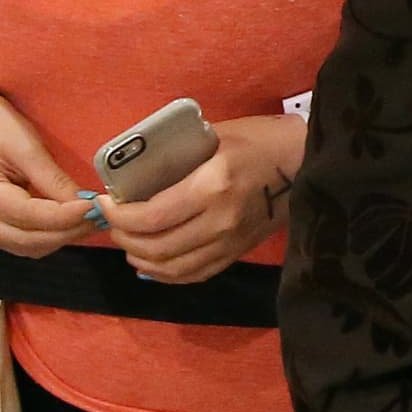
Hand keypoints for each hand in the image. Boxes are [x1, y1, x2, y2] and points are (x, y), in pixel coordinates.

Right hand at [0, 92, 87, 257]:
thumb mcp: (26, 146)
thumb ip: (53, 179)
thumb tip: (84, 204)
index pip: (26, 214)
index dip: (64, 216)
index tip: (94, 207)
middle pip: (25, 239)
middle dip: (66, 231)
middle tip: (98, 217)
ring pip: (23, 246)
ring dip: (58, 237)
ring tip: (87, 219)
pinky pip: (19, 241)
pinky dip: (45, 235)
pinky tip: (67, 222)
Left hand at [102, 115, 303, 283]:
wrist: (307, 163)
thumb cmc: (259, 139)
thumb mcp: (213, 136)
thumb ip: (176, 157)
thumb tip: (131, 174)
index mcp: (212, 187)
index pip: (152, 217)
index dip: (119, 216)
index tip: (104, 203)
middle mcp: (220, 221)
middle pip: (156, 247)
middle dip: (124, 237)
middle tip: (113, 222)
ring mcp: (230, 242)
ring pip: (172, 268)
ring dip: (140, 258)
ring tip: (128, 242)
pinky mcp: (237, 253)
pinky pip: (193, 274)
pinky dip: (165, 273)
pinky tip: (152, 260)